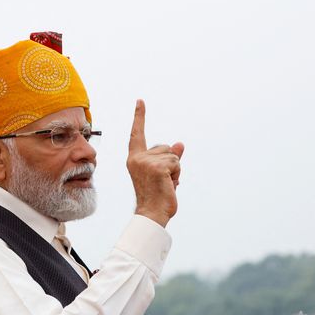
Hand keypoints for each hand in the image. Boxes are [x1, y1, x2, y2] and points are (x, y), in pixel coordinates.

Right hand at [127, 99, 183, 226]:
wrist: (152, 213)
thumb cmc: (157, 196)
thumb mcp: (163, 174)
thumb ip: (170, 158)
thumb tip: (180, 144)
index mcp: (134, 159)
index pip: (137, 134)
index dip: (139, 117)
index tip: (140, 101)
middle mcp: (137, 158)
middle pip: (166, 147)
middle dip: (171, 162)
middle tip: (163, 181)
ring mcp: (146, 162)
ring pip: (173, 156)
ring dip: (175, 170)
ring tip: (165, 184)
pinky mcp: (157, 167)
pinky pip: (177, 163)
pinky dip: (177, 175)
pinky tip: (168, 185)